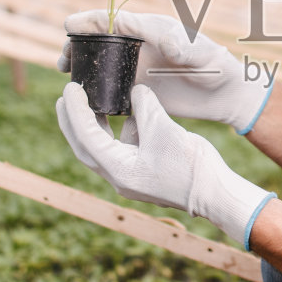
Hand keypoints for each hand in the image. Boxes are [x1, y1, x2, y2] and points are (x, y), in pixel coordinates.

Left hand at [56, 82, 274, 246]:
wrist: (215, 193)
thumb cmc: (191, 165)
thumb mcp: (164, 128)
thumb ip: (144, 107)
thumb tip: (134, 92)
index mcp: (118, 170)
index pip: (86, 136)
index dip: (75, 109)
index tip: (70, 87)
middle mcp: (118, 177)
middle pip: (84, 146)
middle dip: (73, 120)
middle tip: (66, 95)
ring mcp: (130, 178)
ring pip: (103, 148)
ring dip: (97, 125)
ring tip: (95, 99)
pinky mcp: (142, 173)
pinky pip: (122, 149)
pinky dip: (121, 131)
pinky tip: (130, 113)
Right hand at [57, 10, 272, 133]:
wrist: (224, 93)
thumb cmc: (216, 66)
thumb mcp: (202, 53)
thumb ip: (184, 46)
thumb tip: (165, 41)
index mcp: (150, 29)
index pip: (114, 20)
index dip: (90, 20)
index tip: (69, 24)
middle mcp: (138, 45)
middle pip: (99, 39)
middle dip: (76, 43)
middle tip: (62, 56)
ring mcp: (135, 67)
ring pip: (99, 61)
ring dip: (79, 64)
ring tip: (64, 71)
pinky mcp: (136, 89)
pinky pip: (108, 85)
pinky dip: (92, 87)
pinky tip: (79, 96)